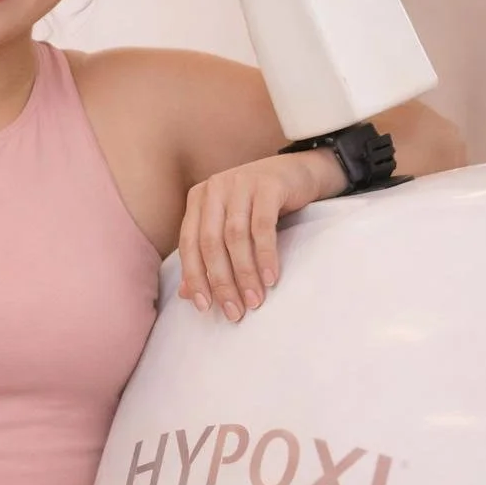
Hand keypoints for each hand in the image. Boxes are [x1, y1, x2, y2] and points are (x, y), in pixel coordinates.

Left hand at [176, 150, 341, 322]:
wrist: (300, 173)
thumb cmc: (260, 206)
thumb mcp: (231, 227)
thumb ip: (207, 255)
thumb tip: (186, 294)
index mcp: (198, 198)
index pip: (189, 243)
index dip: (194, 277)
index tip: (204, 307)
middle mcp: (215, 188)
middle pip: (210, 242)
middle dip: (221, 281)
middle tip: (234, 311)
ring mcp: (241, 183)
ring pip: (235, 237)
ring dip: (244, 273)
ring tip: (255, 300)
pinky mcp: (268, 185)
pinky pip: (263, 226)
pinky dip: (265, 255)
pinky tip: (271, 278)